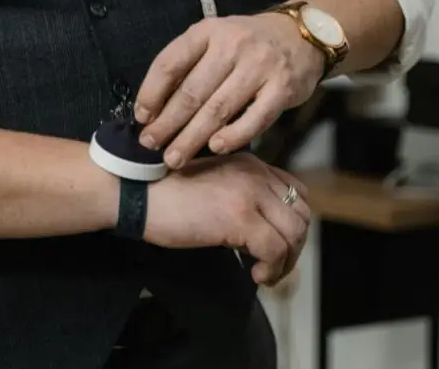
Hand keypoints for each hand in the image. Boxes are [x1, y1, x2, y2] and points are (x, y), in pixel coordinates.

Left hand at [135, 12, 323, 167]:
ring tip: (175, 157)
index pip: (170, 62)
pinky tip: (216, 148)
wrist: (301, 34)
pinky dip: (233, 136)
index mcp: (208, 31)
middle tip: (151, 145)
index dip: (151, 92)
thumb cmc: (247, 43)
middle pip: (192, 91)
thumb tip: (153, 106)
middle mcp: (232, 44)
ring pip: (218, 108)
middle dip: (167, 123)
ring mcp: (259, 66)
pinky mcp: (282, 88)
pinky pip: (255, 118)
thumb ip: (188, 65)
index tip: (141, 117)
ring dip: (192, 137)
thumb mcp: (215, 38)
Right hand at [144, 152, 310, 285]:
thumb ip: (240, 194)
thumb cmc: (165, 192)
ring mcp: (249, 194)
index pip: (295, 192)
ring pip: (294, 233)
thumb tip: (260, 229)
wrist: (136, 190)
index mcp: (250, 164)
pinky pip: (275, 250)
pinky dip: (271, 269)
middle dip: (293, 246)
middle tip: (272, 265)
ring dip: (285, 261)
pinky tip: (254, 274)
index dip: (292, 222)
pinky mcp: (239, 217)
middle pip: (301, 214)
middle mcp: (255, 174)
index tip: (276, 244)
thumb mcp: (213, 184)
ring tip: (263, 273)